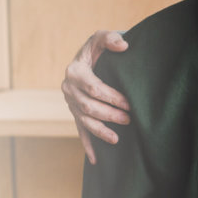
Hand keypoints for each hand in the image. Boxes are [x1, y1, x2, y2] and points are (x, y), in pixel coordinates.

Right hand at [61, 30, 131, 163]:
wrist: (89, 58)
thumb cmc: (98, 48)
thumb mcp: (102, 38)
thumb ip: (111, 38)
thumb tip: (124, 45)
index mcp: (75, 71)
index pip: (94, 88)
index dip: (111, 97)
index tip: (129, 103)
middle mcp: (68, 88)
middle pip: (88, 107)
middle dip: (109, 115)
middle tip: (129, 119)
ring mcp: (70, 103)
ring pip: (84, 121)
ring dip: (99, 131)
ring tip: (116, 139)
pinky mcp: (74, 113)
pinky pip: (80, 131)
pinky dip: (87, 145)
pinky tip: (96, 159)